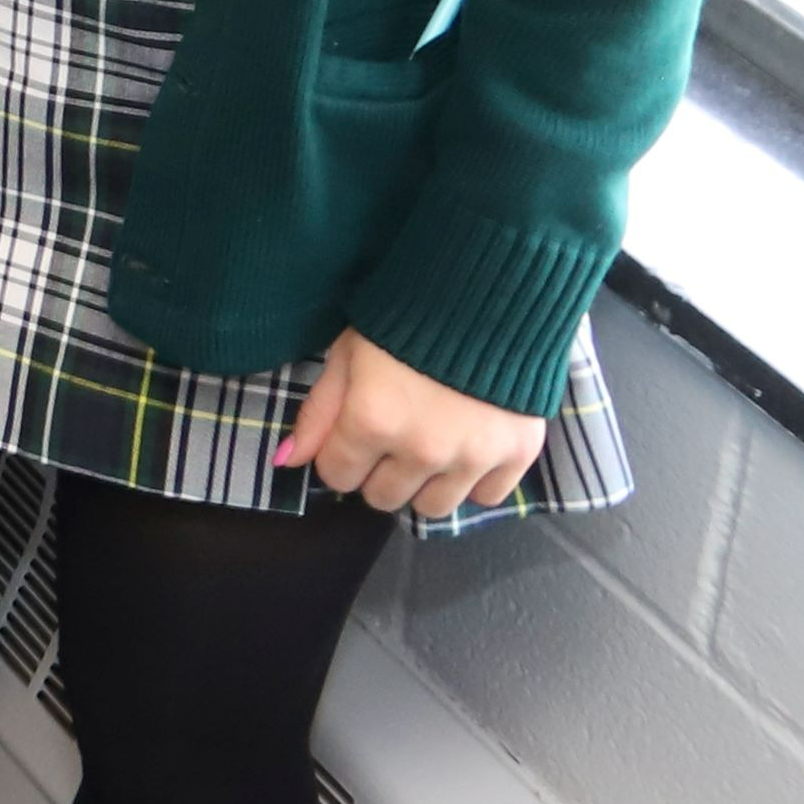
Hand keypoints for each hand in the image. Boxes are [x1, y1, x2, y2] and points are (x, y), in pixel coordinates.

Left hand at [275, 330, 548, 523]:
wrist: (489, 295)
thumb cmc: (406, 320)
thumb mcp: (349, 355)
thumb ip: (319, 412)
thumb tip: (287, 461)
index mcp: (372, 421)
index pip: (337, 476)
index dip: (340, 455)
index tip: (355, 433)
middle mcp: (421, 449)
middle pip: (383, 497)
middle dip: (379, 472)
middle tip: (393, 436)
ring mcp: (472, 456)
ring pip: (432, 508)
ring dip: (424, 483)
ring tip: (429, 444)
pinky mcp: (516, 455)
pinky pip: (486, 498)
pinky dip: (474, 480)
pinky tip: (467, 447)